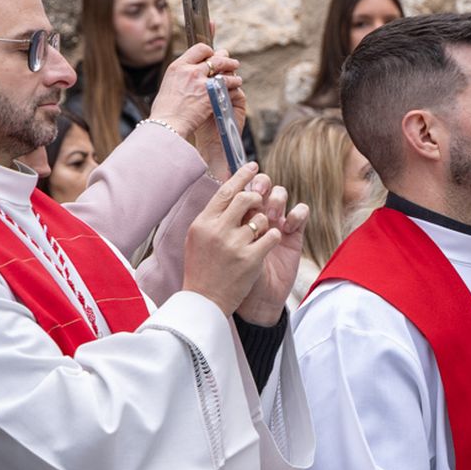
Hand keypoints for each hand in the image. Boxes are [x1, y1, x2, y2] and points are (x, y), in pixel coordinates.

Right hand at [150, 43, 243, 161]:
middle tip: (228, 59)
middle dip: (223, 57)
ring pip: (222, 67)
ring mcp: (200, 80)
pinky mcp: (211, 92)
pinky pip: (228, 82)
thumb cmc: (165, 112)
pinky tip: (236, 84)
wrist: (167, 124)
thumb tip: (184, 76)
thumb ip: (179, 77)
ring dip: (231, 68)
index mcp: (177, 67)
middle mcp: (189, 70)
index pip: (197, 49)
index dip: (208, 51)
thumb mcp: (168, 86)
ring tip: (235, 72)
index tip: (212, 55)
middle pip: (212, 56)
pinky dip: (234, 82)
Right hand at [183, 164, 284, 314]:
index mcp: (203, 222)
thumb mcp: (198, 238)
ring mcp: (234, 244)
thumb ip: (213, 215)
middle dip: (258, 197)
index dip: (243, 175)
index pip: (226, 190)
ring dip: (265, 222)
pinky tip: (267, 243)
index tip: (254, 166)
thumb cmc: (202, 269)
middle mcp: (217, 230)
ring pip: (261, 217)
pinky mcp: (250, 259)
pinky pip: (271, 236)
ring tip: (257, 233)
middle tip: (261, 202)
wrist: (205, 302)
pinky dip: (272, 237)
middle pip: (246, 197)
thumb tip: (230, 189)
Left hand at [233, 173, 309, 325]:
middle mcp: (256, 215)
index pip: (241, 186)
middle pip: (262, 185)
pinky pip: (300, 212)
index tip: (245, 179)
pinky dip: (296, 213)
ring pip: (280, 195)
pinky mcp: (294, 234)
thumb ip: (226, 222)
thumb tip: (228, 194)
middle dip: (261, 185)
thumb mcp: (223, 247)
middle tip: (258, 194)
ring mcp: (276, 222)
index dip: (244, 178)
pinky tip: (288, 226)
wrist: (254, 301)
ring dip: (276, 199)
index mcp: (236, 214)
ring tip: (272, 215)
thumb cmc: (232, 275)